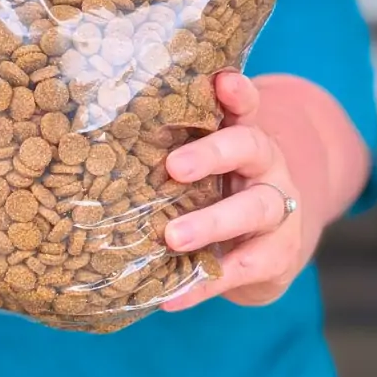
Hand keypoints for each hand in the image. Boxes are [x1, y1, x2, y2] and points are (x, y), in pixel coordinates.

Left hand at [160, 72, 318, 309]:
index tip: (222, 80)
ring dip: (211, 223)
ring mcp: (278, 209)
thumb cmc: (219, 189)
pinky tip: (171, 296)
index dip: (237, 92)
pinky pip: (244, 269)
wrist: (272, 242)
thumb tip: (98, 131)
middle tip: (173, 166)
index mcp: (243, 134)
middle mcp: (266, 165)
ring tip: (171, 238)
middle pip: (249, 146)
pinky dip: (206, 284)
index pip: (245, 105)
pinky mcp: (278, 255)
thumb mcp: (205, 163)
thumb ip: (172, 144)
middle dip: (213, 154)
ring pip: (254, 208)